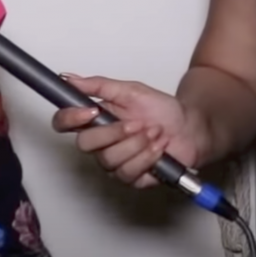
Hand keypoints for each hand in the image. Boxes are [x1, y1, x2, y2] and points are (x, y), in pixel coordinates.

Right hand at [51, 75, 204, 187]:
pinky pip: (128, 172)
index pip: (64, 123)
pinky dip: (146, 157)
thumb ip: (97, 85)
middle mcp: (100, 143)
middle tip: (135, 124)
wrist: (191, 127)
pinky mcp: (132, 178)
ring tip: (153, 133)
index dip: (69, 119)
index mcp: (94, 120)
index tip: (89, 111)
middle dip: (113, 133)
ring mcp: (114, 162)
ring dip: (136, 144)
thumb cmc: (162, 110)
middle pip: (84, 145)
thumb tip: (69, 78)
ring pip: (108, 160)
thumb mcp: (129, 90)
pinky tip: (158, 148)